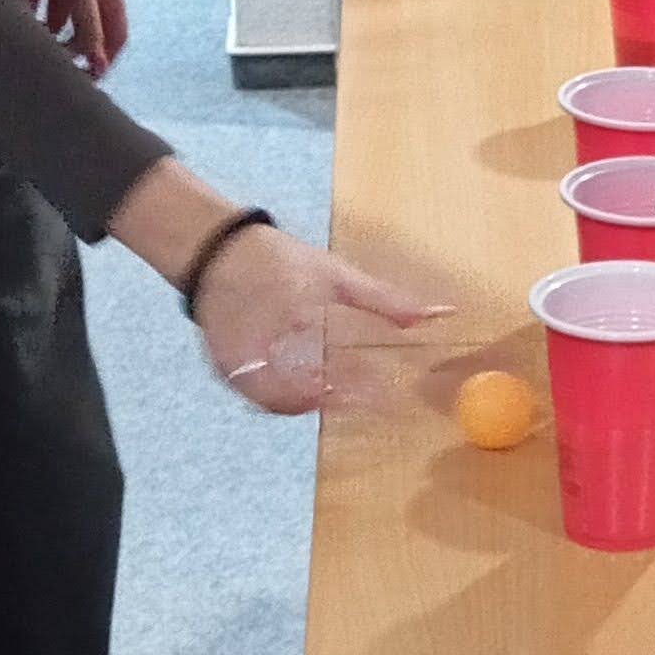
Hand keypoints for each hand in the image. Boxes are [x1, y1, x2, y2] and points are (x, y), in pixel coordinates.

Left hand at [24, 0, 127, 73]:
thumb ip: (90, 29)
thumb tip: (99, 64)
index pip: (116, 37)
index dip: (106, 58)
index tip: (89, 78)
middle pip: (88, 30)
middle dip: (76, 50)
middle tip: (58, 68)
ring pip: (61, 19)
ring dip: (51, 34)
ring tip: (36, 47)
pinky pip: (38, 2)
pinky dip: (31, 14)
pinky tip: (20, 24)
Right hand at [105, 163, 446, 417]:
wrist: (214, 250)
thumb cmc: (280, 259)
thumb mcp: (336, 275)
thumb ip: (386, 301)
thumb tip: (440, 314)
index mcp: (293, 321)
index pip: (329, 376)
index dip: (359, 395)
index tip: (388, 399)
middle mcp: (261, 350)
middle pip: (302, 398)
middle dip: (336, 404)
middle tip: (369, 402)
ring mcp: (238, 364)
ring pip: (280, 402)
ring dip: (311, 403)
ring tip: (343, 396)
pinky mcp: (225, 369)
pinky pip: (260, 396)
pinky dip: (286, 397)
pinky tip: (311, 389)